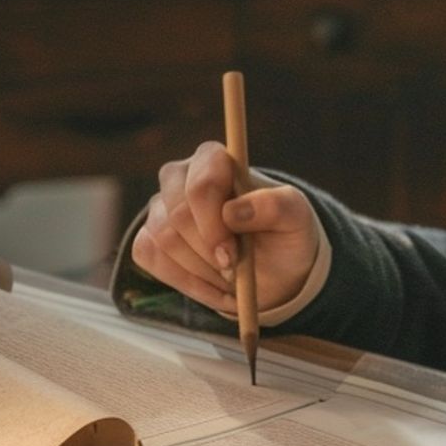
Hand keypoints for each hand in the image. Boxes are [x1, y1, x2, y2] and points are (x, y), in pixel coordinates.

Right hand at [131, 141, 317, 313]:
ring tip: (229, 273)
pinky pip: (150, 258)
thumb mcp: (296, 218)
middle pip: (178, 214)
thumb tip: (233, 211)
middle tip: (233, 268)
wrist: (272, 268)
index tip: (232, 253)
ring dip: (200, 268)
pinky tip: (212, 285)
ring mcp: (160, 207)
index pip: (201, 183)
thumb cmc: (283, 234)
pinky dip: (185, 281)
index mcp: (216, 160)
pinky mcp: (149, 237)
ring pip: (163, 239)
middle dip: (208, 250)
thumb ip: (276, 206)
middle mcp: (181, 177)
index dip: (212, 222)